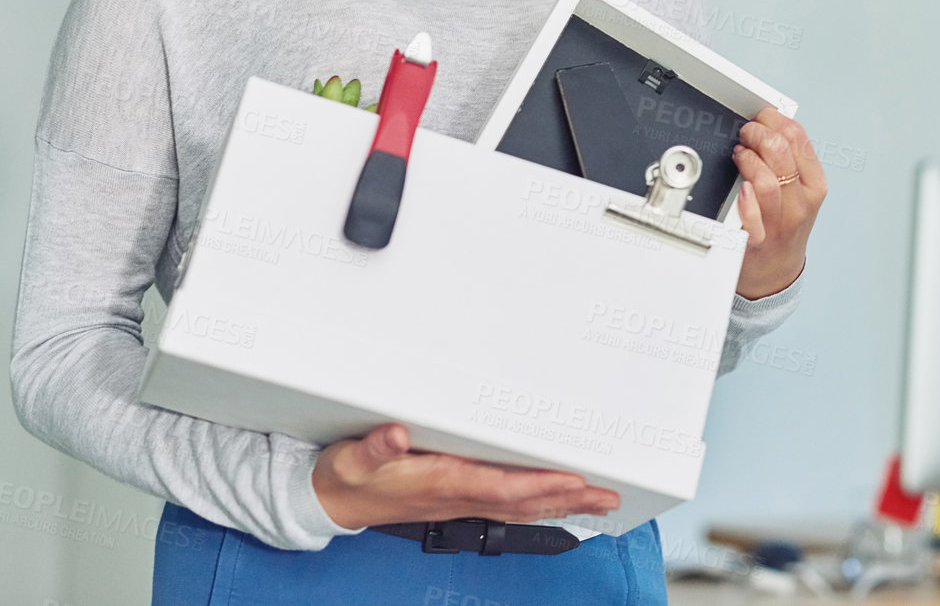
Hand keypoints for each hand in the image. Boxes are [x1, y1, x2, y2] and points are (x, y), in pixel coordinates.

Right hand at [311, 422, 620, 530]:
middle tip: (607, 496)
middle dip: (567, 498)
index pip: (500, 485)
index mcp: (441, 482)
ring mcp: (459, 501)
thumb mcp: (354, 457)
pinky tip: (556, 499)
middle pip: (523, 500)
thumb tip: (395, 435)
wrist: (332, 500)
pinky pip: (509, 504)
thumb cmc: (349, 476)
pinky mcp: (457, 498)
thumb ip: (376, 447)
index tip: (573, 478)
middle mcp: (457, 496)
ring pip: (521, 505)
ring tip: (597, 500)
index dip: (538, 484)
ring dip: (561, 503)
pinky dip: (539, 502)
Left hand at [731, 106, 824, 299]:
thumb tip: (772, 124)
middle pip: (780, 151)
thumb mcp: (800, 192)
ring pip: (766, 178)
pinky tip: (740, 188)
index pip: (798, 138)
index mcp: (814, 185)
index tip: (760, 117)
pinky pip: (752, 214)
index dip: (773, 119)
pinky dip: (745, 198)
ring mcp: (780, 222)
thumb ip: (791, 161)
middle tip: (745, 133)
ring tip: (739, 155)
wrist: (776, 273)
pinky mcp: (758, 240)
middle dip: (756, 133)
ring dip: (747, 158)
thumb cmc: (785, 225)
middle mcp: (801, 203)